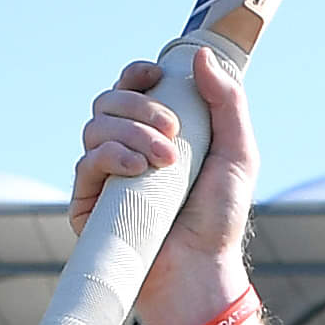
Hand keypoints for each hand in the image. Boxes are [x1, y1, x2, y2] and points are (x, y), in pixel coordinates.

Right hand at [71, 45, 258, 324]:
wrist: (201, 269)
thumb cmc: (220, 218)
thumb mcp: (237, 154)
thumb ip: (227, 102)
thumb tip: (200, 56)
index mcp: (155, 132)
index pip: (131, 87)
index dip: (138, 75)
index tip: (157, 77)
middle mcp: (124, 148)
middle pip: (109, 100)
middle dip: (140, 106)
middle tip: (174, 133)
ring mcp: (103, 174)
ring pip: (95, 126)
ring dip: (131, 133)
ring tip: (165, 161)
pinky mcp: (87, 202)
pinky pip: (86, 162)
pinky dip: (111, 156)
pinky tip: (137, 169)